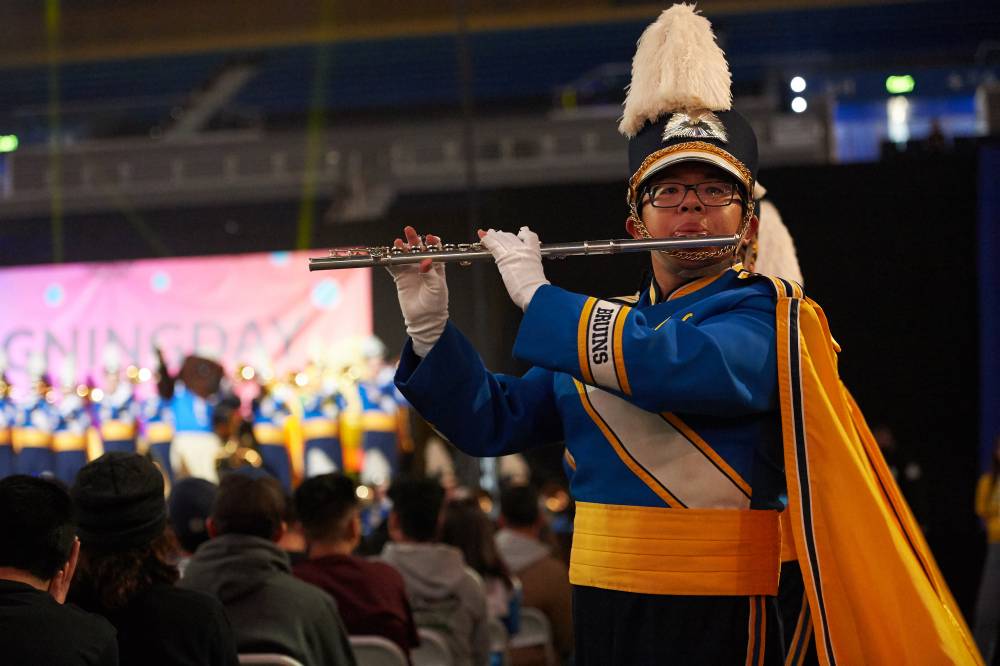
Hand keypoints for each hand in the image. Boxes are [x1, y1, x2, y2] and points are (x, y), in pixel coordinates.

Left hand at [47, 538, 78, 603]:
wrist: (53, 617)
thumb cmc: (52, 602)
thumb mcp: (55, 589)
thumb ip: (56, 580)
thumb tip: (58, 568)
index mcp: (65, 580)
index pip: (71, 563)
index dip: (74, 552)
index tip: (76, 541)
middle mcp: (65, 583)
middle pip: (71, 565)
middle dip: (74, 553)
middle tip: (76, 541)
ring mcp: (60, 589)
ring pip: (65, 575)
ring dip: (67, 565)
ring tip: (69, 555)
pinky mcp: (55, 596)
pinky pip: (56, 586)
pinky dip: (58, 579)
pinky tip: (59, 571)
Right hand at [387, 226, 448, 356]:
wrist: (425, 319)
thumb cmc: (436, 302)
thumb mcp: (436, 287)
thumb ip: (430, 274)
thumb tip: (425, 261)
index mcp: (436, 266)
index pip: (434, 250)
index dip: (432, 242)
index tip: (429, 238)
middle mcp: (423, 266)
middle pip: (418, 249)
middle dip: (414, 239)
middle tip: (409, 231)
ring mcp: (411, 271)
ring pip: (404, 255)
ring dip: (401, 248)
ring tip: (398, 242)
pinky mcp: (400, 278)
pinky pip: (394, 266)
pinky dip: (390, 260)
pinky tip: (388, 255)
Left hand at [478, 226, 549, 310]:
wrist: (534, 291)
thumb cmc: (535, 289)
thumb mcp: (537, 274)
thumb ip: (531, 270)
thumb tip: (528, 275)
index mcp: (534, 253)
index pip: (530, 237)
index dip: (524, 233)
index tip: (521, 231)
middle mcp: (523, 250)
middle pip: (512, 237)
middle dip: (504, 235)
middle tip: (498, 233)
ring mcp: (513, 253)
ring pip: (501, 239)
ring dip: (493, 235)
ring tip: (488, 233)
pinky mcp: (503, 258)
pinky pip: (494, 246)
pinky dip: (487, 241)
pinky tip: (483, 238)